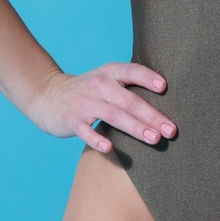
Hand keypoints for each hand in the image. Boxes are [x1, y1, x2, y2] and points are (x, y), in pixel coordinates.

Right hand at [29, 63, 175, 152]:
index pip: (132, 72)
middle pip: (129, 101)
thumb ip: (131, 85)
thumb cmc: (90, 90)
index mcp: (110, 73)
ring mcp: (85, 104)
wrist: (48, 95)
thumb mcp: (107, 79)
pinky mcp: (72, 121)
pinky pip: (86, 131)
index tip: (164, 87)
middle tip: (171, 130)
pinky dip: (98, 140)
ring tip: (155, 139)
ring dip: (136, 128)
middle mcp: (99, 86)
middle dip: (152, 116)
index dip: (147, 78)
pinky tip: (110, 148)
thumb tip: (170, 98)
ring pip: (113, 116)